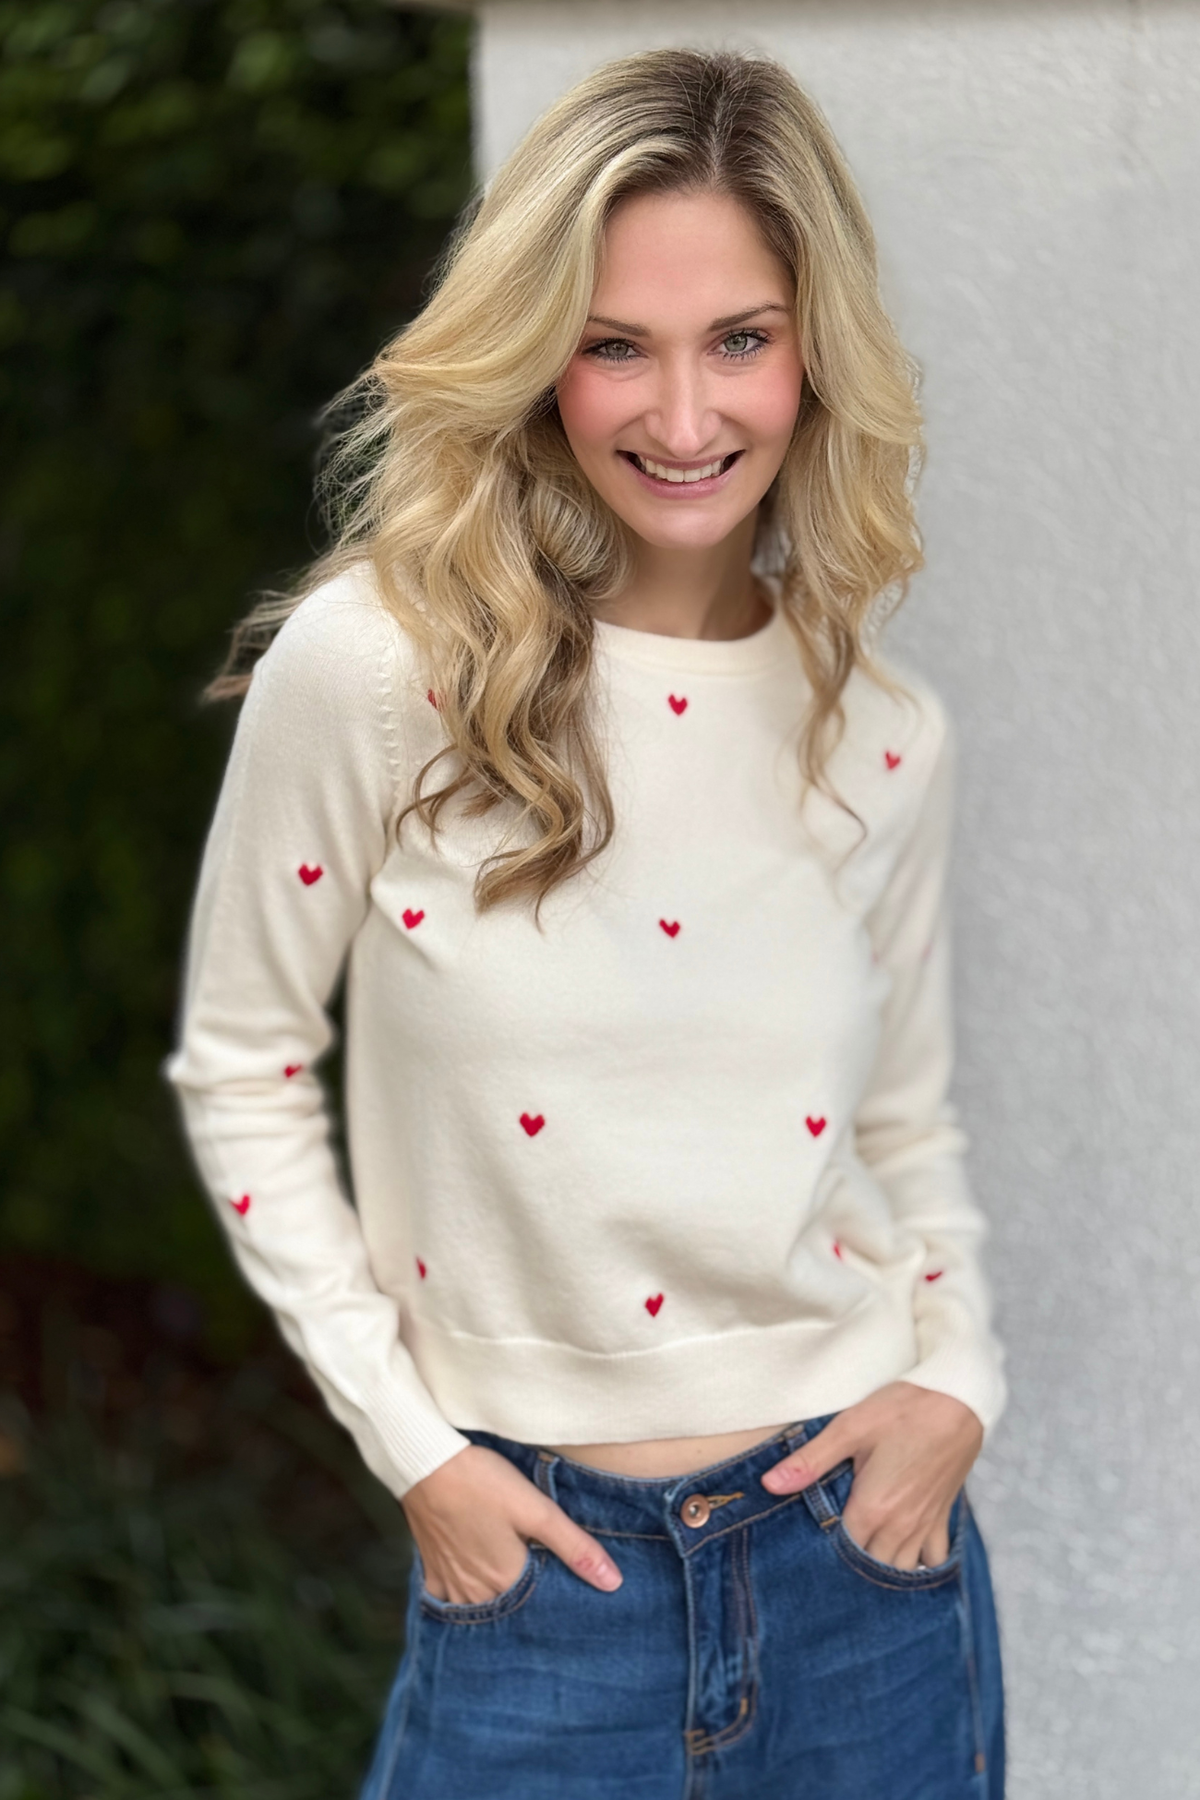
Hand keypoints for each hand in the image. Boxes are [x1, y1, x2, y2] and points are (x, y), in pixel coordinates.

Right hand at [401, 1443, 622, 1603]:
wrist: (424, 1461)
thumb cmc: (482, 1481)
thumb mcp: (535, 1509)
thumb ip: (574, 1547)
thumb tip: (613, 1583)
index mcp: (506, 1581)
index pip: (542, 1608)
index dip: (558, 1599)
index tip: (571, 1590)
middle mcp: (476, 1594)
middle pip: (511, 1609)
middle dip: (529, 1604)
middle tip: (544, 1586)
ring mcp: (450, 1584)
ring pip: (481, 1608)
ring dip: (498, 1603)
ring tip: (514, 1584)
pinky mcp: (431, 1570)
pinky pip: (450, 1599)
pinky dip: (465, 1597)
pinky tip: (476, 1585)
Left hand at [760, 1381, 983, 1569]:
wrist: (958, 1400)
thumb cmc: (903, 1409)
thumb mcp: (850, 1428)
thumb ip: (810, 1461)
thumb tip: (769, 1484)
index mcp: (873, 1508)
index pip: (841, 1550)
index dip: (821, 1550)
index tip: (805, 1544)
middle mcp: (901, 1526)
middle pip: (870, 1566)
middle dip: (850, 1563)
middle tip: (828, 1550)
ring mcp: (925, 1525)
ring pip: (900, 1568)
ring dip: (880, 1566)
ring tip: (860, 1552)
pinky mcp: (942, 1516)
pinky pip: (932, 1558)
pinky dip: (917, 1562)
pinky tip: (902, 1552)